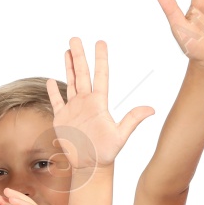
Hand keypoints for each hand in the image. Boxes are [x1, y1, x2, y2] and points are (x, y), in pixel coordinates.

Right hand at [45, 39, 153, 170]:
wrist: (90, 166)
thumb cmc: (107, 153)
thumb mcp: (121, 135)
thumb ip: (132, 120)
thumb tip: (151, 109)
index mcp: (99, 103)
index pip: (100, 75)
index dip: (100, 59)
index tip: (100, 43)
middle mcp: (86, 102)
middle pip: (82, 74)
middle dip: (79, 55)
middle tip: (75, 38)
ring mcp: (73, 109)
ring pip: (70, 82)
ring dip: (68, 66)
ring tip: (67, 51)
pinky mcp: (62, 118)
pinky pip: (57, 101)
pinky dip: (53, 91)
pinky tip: (51, 80)